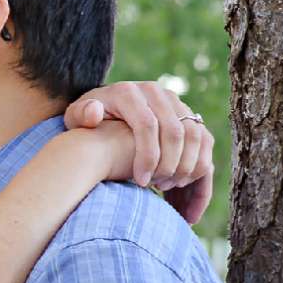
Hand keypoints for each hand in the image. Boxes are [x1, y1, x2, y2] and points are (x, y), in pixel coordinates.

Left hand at [67, 81, 216, 226]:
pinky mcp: (189, 116)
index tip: (140, 183)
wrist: (107, 112)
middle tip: (156, 188)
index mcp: (129, 92)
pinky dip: (200, 169)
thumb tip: (94, 113)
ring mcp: (176, 103)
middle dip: (169, 165)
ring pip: (197, 136)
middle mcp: (157, 92)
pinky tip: (184, 189)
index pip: (147, 124)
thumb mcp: (76, 118)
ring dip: (187, 168)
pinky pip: (206, 143)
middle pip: (176, 132)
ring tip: (168, 190)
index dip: (147, 156)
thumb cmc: (88, 122)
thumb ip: (80, 115)